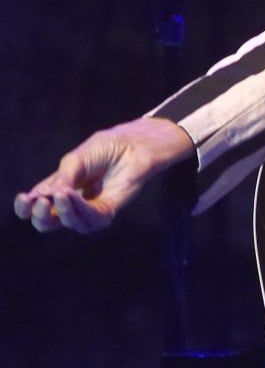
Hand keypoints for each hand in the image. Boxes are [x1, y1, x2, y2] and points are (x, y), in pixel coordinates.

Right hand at [13, 118, 195, 233]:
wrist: (136, 143)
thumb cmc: (108, 146)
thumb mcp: (77, 158)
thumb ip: (62, 176)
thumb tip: (42, 197)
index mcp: (61, 186)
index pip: (37, 205)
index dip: (25, 207)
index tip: (24, 199)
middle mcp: (74, 200)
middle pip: (49, 222)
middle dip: (40, 216)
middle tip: (41, 202)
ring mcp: (92, 207)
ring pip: (70, 223)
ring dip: (61, 212)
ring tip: (59, 196)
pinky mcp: (109, 210)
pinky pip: (91, 220)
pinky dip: (79, 210)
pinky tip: (73, 197)